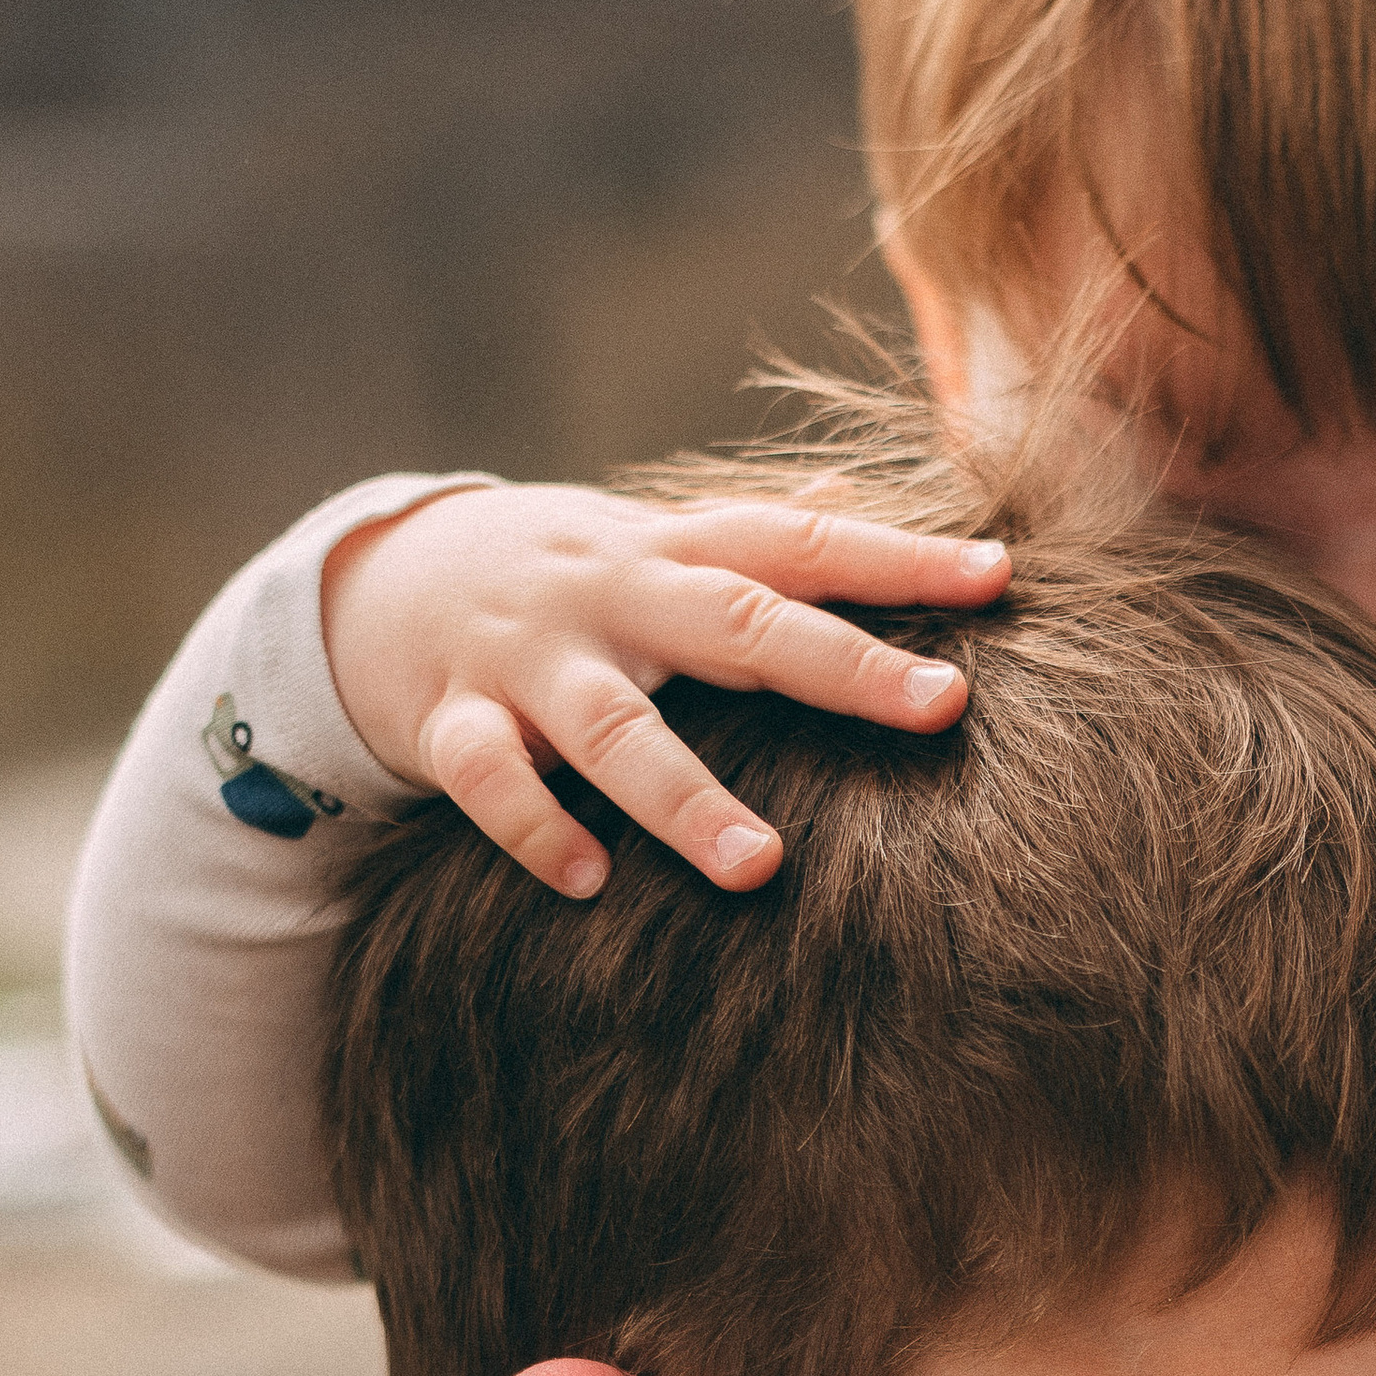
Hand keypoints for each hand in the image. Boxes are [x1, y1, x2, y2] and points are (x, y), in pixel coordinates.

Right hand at [319, 480, 1010, 896]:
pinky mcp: (447, 720)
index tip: (997, 578)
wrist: (378, 578)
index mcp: (673, 550)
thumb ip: (755, 533)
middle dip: (841, 665)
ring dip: (685, 796)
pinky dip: (536, 831)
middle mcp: (609, 594)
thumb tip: (858, 493)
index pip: (802, 542)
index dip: (900, 556)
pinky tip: (591, 882)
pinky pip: (488, 780)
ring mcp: (526, 658)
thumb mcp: (655, 541)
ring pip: (610, 726)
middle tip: (940, 709)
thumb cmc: (566, 576)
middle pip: (733, 622)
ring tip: (760, 867)